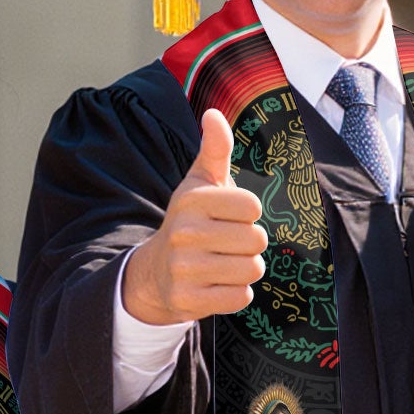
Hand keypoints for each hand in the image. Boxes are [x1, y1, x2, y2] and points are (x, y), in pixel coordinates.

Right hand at [120, 108, 267, 324]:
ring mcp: (185, 269)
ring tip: (223, 262)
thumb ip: (215, 149)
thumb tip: (213, 114)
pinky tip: (217, 284)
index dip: (248, 213)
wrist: (156, 271)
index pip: (252, 206)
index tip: (228, 216)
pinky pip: (241, 297)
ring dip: (245, 268)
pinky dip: (236, 293)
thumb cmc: (190, 221)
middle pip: (257, 239)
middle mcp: (185, 233)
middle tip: (228, 243)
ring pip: (252, 269)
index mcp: (192, 200)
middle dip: (250, 243)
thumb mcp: (200, 183)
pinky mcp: (189, 300)